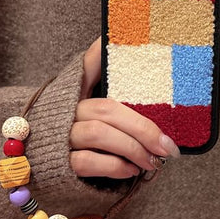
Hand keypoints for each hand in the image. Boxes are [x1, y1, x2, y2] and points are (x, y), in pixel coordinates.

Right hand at [69, 37, 179, 178]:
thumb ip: (119, 93)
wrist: (51, 171)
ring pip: (97, 133)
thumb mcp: (104, 115)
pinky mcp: (59, 165)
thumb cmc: (90, 140)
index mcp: (78, 91)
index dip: (102, 52)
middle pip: (106, 109)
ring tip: (153, 161)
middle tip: (168, 146)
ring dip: (132, 149)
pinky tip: (131, 170)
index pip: (90, 61)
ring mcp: (60, 136)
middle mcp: (67, 110)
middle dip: (143, 129)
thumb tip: (143, 72)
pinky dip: (115, 166)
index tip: (125, 46)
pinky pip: (87, 161)